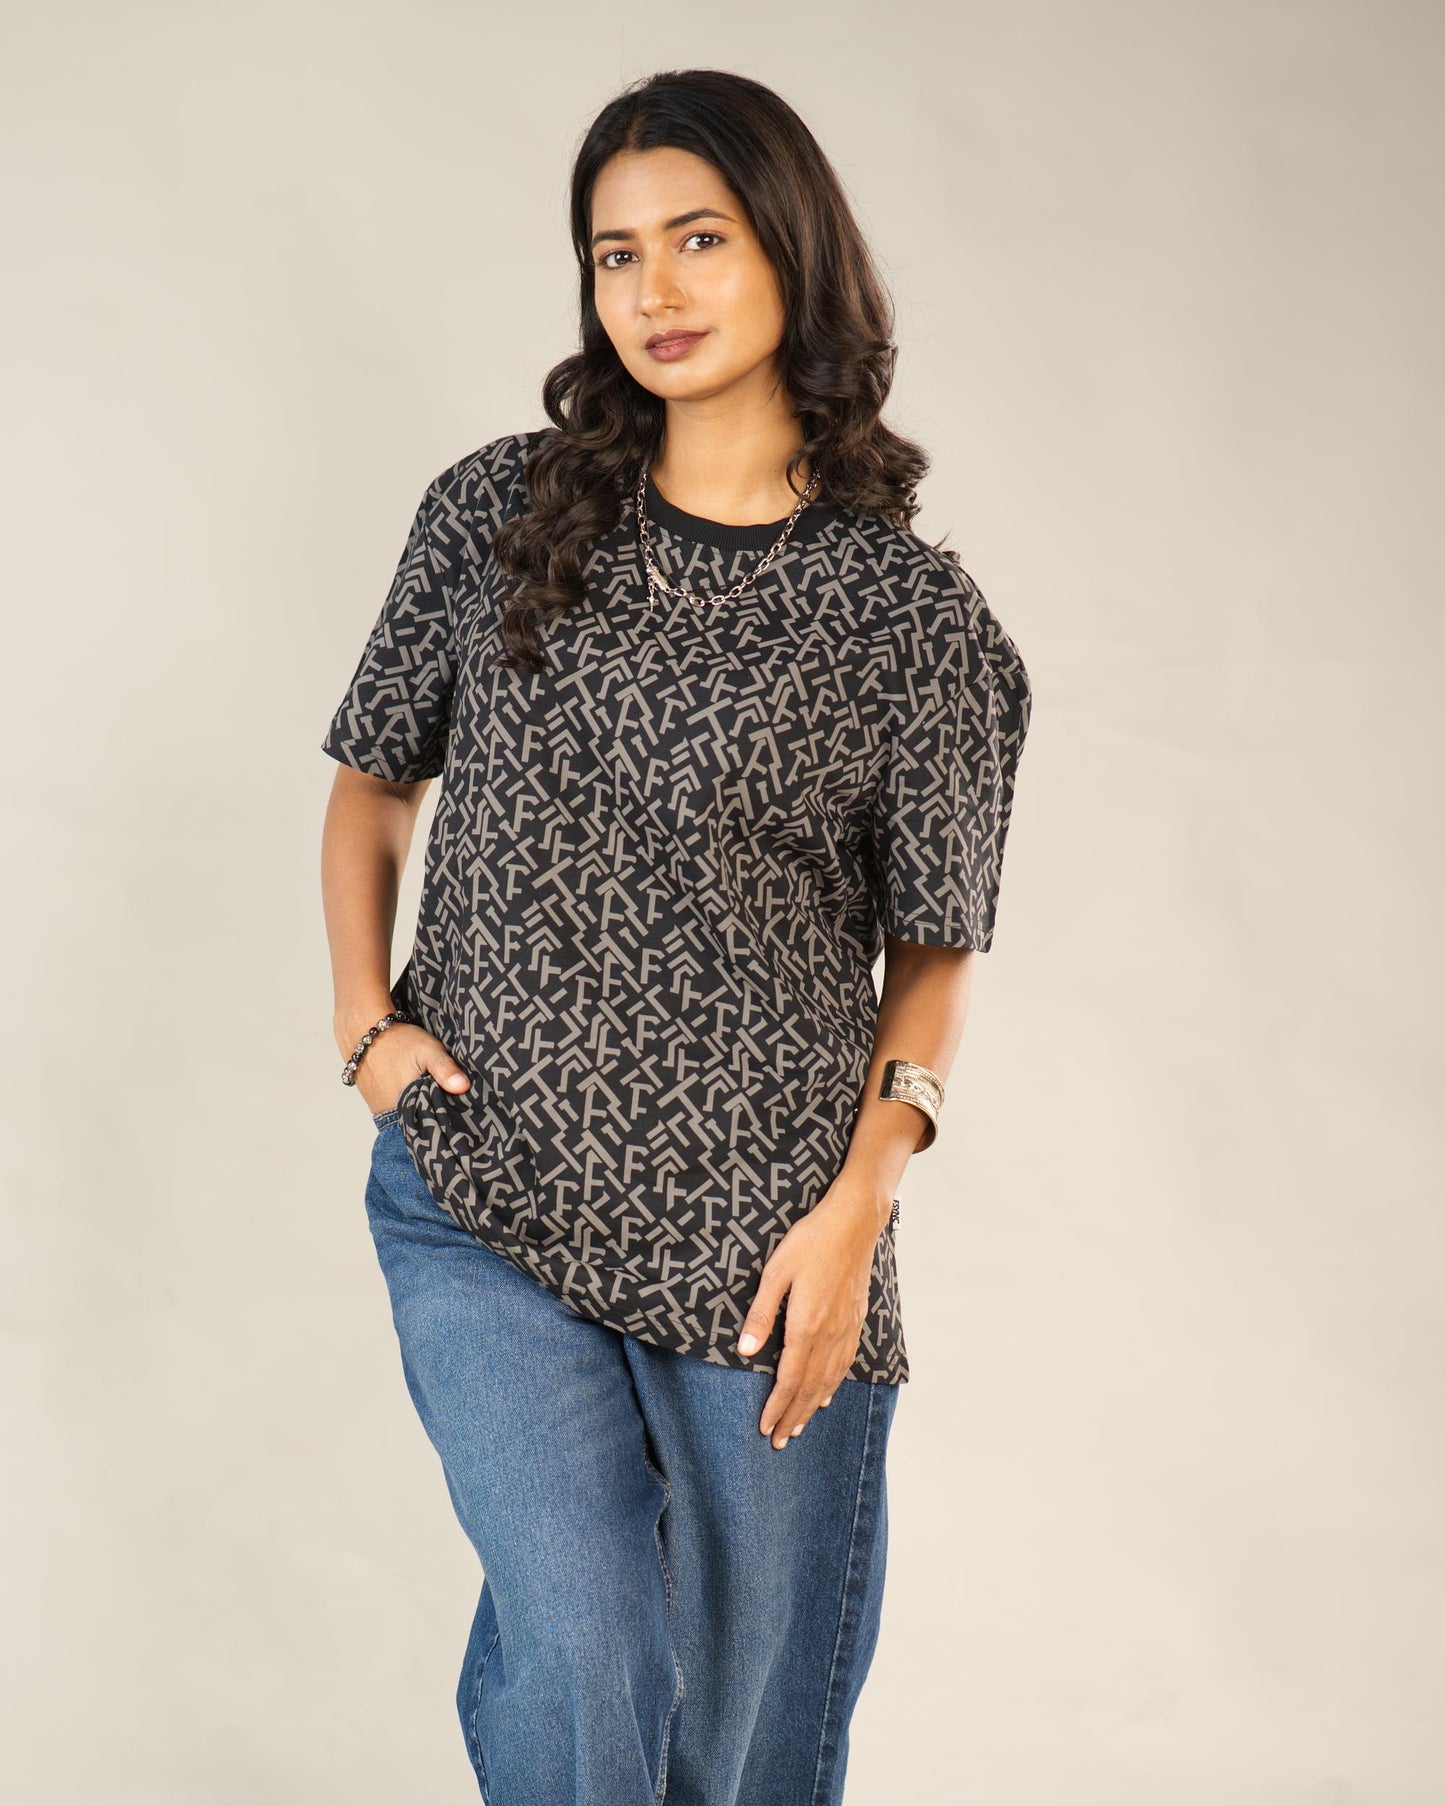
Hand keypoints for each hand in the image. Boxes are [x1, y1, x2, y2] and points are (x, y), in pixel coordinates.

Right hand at [350, 1023, 471, 1116]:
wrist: (361, 1031)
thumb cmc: (397, 1040)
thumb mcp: (428, 1049)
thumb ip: (445, 1069)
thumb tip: (463, 1087)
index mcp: (408, 1104)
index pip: (432, 1125)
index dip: (446, 1120)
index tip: (460, 1115)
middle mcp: (392, 1113)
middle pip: (420, 1122)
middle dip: (434, 1116)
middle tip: (448, 1102)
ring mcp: (381, 1111)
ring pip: (407, 1117)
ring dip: (419, 1111)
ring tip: (431, 1096)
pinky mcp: (374, 1105)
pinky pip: (395, 1111)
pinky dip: (406, 1106)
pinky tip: (414, 1093)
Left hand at [736, 1183, 887, 1449]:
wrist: (853, 1223)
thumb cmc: (810, 1242)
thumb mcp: (775, 1273)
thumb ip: (761, 1314)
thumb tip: (746, 1351)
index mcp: (806, 1326)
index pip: (790, 1379)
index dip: (777, 1406)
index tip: (765, 1429)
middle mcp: (829, 1334)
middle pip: (810, 1387)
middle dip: (794, 1416)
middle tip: (781, 1441)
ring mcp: (846, 1329)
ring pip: (829, 1379)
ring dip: (812, 1407)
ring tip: (800, 1426)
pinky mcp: (855, 1320)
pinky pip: (845, 1363)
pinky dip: (834, 1385)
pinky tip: (828, 1393)